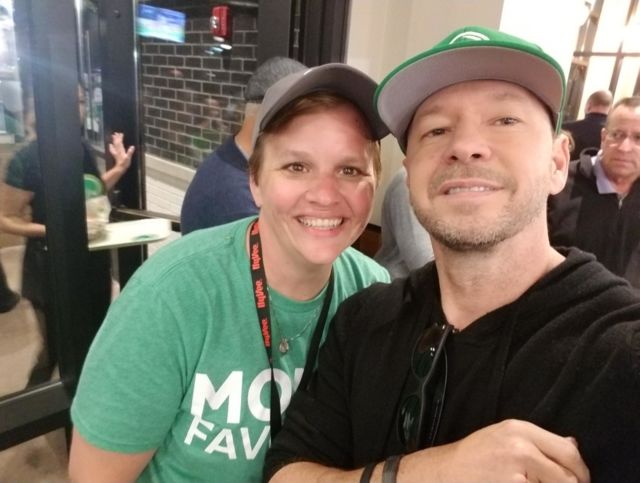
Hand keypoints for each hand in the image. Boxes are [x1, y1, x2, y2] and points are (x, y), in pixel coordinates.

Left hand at [108, 132, 134, 171]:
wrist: (120, 168)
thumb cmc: (124, 163)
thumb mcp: (128, 158)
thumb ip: (130, 152)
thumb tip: (132, 146)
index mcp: (121, 150)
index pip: (120, 142)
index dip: (120, 138)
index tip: (121, 133)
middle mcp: (118, 150)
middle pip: (116, 142)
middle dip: (116, 137)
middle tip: (116, 133)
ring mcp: (116, 152)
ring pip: (114, 145)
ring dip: (113, 140)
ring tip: (112, 136)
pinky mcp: (115, 155)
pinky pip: (112, 149)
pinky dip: (111, 146)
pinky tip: (110, 145)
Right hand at [402, 420, 589, 482]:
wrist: (445, 472)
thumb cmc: (474, 456)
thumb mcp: (505, 437)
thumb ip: (538, 440)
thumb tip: (573, 445)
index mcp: (520, 429)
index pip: (568, 452)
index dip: (580, 471)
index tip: (579, 480)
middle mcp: (520, 448)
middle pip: (568, 476)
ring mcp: (516, 474)